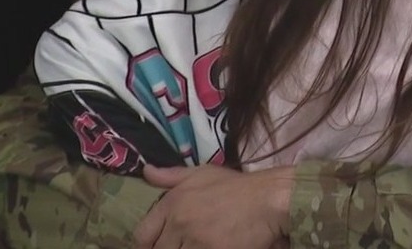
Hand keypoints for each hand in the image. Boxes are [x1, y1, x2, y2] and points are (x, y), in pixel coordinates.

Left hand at [134, 165, 292, 248]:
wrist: (268, 200)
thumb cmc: (236, 187)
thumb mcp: (202, 173)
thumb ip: (171, 175)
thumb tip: (146, 171)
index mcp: (172, 203)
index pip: (142, 234)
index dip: (146, 244)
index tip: (156, 245)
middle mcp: (179, 223)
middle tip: (181, 245)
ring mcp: (195, 242)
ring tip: (195, 246)